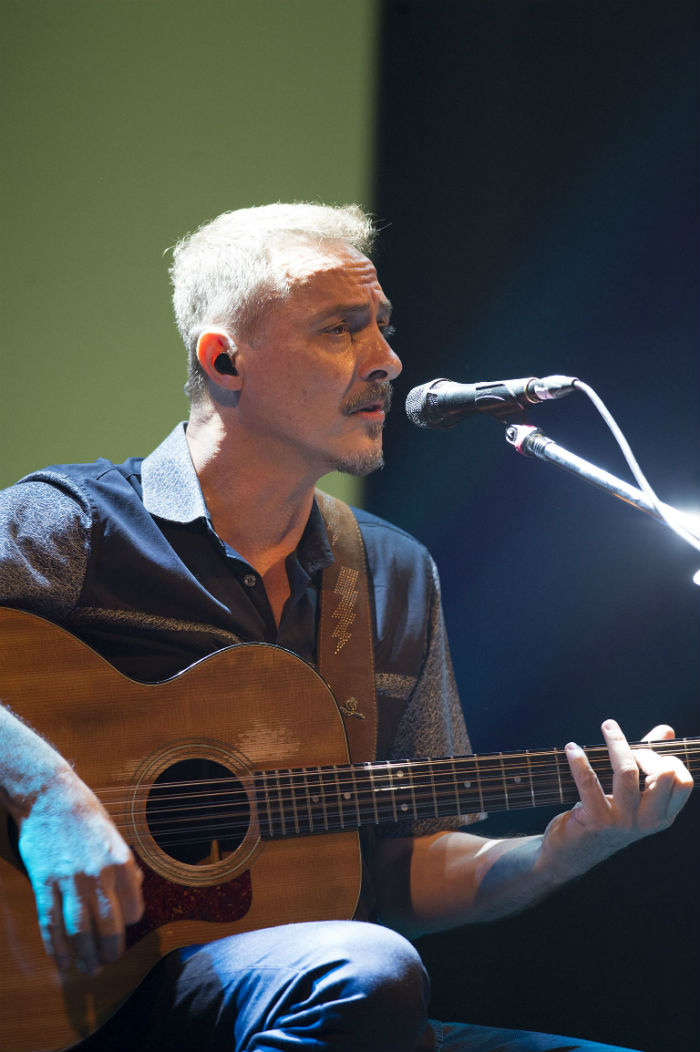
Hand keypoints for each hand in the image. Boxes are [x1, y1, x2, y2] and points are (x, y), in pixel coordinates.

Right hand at [16, 768, 143, 975]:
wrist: (49, 797)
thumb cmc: (86, 814)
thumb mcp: (116, 836)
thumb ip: (126, 866)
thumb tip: (135, 891)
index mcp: (121, 862)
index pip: (133, 908)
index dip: (130, 923)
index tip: (125, 929)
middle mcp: (98, 874)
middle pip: (107, 926)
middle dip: (109, 950)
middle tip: (106, 964)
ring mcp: (69, 880)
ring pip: (79, 930)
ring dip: (84, 955)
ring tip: (87, 969)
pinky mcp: (44, 882)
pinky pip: (51, 921)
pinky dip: (56, 945)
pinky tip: (61, 959)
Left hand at [540, 720, 693, 881]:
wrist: (572, 854)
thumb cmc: (605, 816)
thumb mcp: (632, 794)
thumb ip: (649, 761)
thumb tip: (666, 730)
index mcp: (662, 815)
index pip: (684, 781)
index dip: (667, 759)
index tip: (645, 750)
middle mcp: (648, 820)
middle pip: (663, 774)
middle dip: (645, 751)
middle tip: (624, 743)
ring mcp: (623, 822)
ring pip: (627, 772)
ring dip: (616, 743)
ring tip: (607, 726)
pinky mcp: (596, 821)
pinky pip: (590, 783)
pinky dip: (580, 762)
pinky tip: (572, 749)